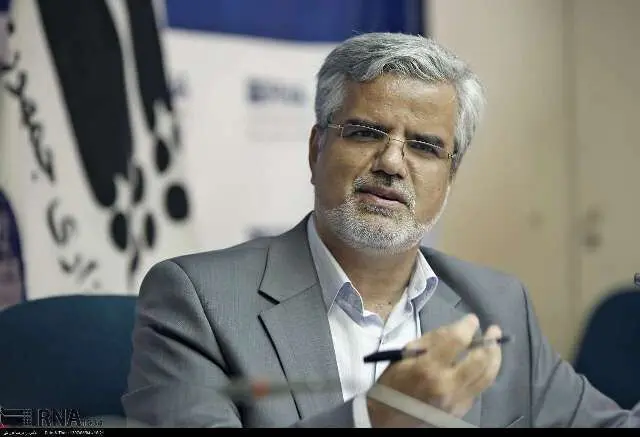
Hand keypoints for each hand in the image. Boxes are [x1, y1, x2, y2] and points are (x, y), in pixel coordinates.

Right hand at [366, 313, 502, 426]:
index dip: (467, 326)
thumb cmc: (392, 382)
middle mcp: (447, 385)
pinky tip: (482, 365)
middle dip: (490, 342)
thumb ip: (432, 341)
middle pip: (480, 361)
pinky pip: (479, 388)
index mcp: (428, 368)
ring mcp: (457, 400)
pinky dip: (484, 373)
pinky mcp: (461, 410)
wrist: (387, 418)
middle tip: (493, 330)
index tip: (472, 319)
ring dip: (494, 358)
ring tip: (495, 346)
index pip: (457, 341)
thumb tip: (456, 330)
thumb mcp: (406, 355)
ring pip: (487, 377)